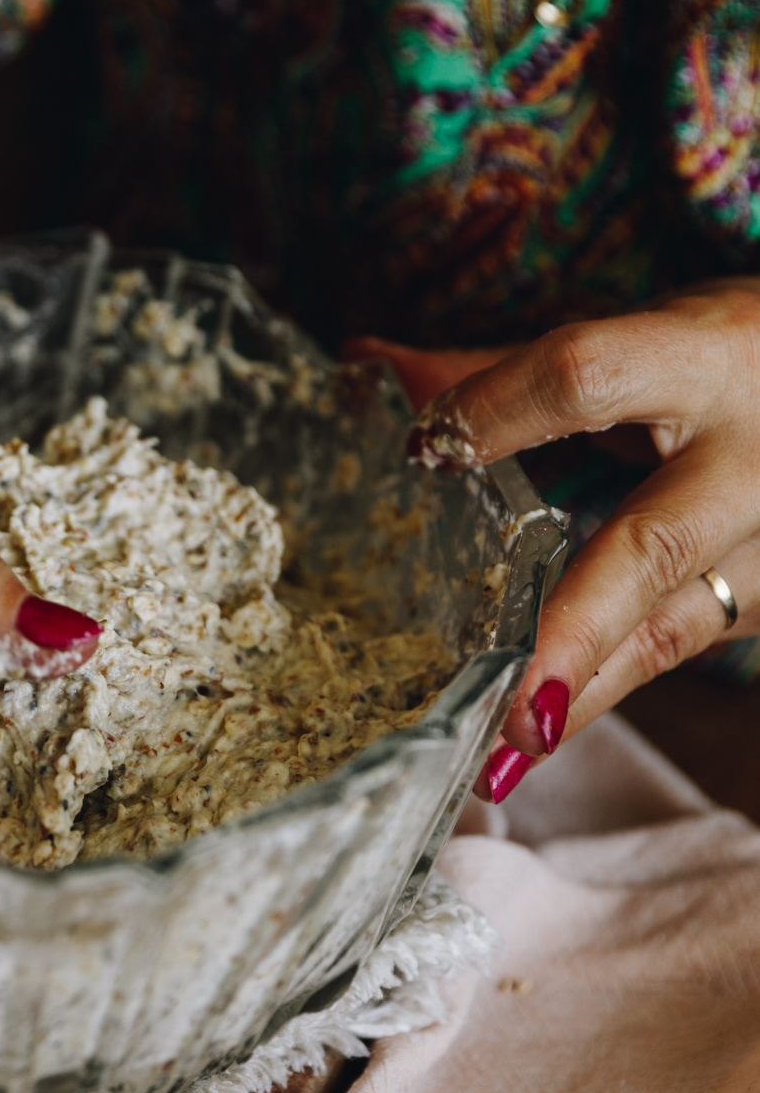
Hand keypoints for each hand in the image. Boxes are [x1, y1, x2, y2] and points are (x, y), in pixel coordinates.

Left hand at [346, 283, 759, 798]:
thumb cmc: (730, 357)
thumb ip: (506, 364)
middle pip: (654, 545)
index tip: (422, 447)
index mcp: (704, 356)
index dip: (500, 409)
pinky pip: (669, 649)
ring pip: (668, 629)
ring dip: (579, 694)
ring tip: (502, 752)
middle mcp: (748, 460)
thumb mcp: (637, 339)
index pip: (589, 378)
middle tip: (507, 696)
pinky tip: (530, 740)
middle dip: (574, 625)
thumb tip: (370, 366)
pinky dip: (596, 693)